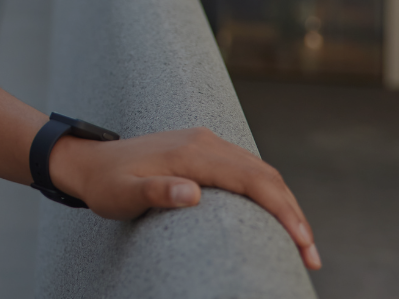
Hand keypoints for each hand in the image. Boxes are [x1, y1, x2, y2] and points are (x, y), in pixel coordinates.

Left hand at [48, 127, 321, 270]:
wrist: (88, 161)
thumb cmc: (105, 185)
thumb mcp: (122, 195)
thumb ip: (156, 192)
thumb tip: (193, 193)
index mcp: (193, 153)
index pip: (252, 180)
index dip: (282, 211)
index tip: (301, 242)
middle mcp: (206, 142)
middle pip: (266, 176)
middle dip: (294, 215)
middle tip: (310, 257)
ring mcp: (207, 142)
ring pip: (261, 172)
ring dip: (285, 205)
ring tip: (301, 244)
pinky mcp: (204, 149)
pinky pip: (247, 170)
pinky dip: (269, 193)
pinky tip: (275, 218)